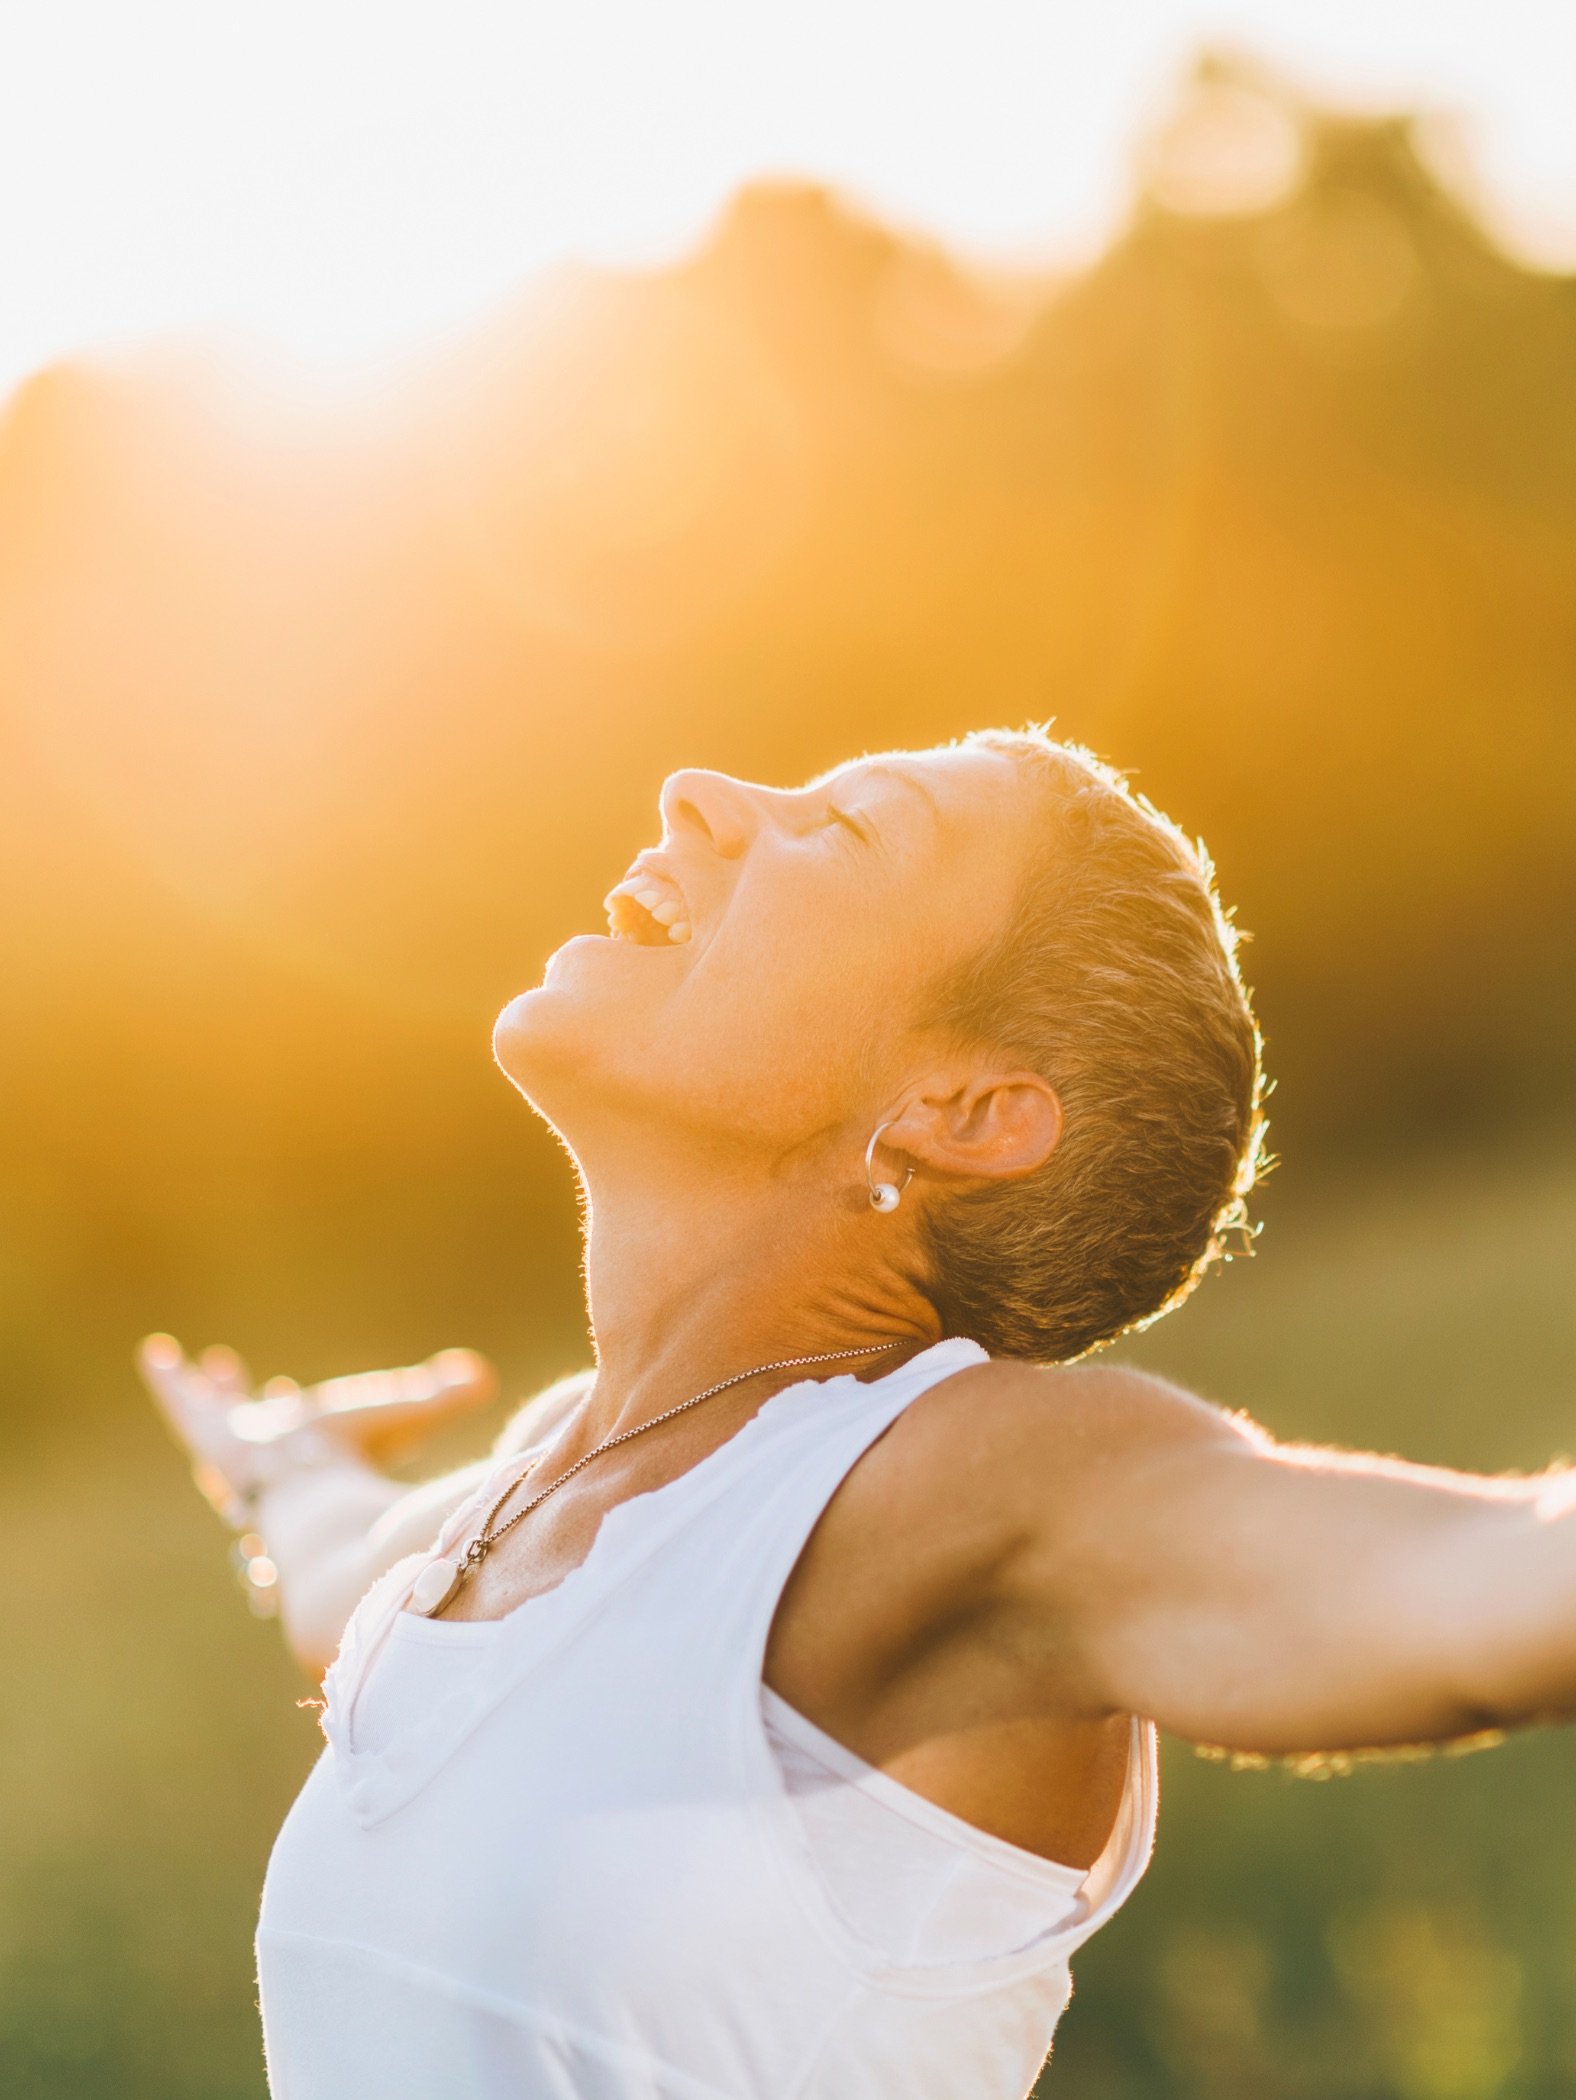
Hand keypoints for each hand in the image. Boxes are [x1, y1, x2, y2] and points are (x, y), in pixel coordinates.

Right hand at [135, 1333, 497, 1524]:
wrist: (326, 1523)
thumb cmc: (371, 1473)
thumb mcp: (409, 1416)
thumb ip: (442, 1397)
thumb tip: (485, 1380)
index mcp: (333, 1471)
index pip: (328, 1446)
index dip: (327, 1428)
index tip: (310, 1406)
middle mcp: (289, 1472)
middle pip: (269, 1437)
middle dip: (256, 1407)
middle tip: (238, 1376)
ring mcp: (250, 1465)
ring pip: (227, 1427)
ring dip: (215, 1397)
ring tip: (206, 1367)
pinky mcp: (219, 1451)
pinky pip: (191, 1413)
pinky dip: (174, 1385)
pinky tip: (156, 1355)